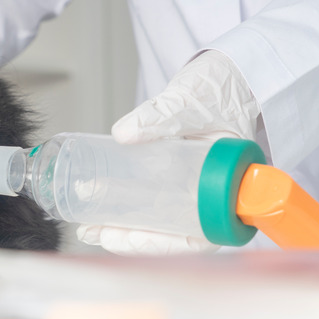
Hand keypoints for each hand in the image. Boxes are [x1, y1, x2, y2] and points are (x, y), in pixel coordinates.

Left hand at [78, 50, 260, 254]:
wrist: (228, 74)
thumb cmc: (223, 88)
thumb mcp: (192, 101)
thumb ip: (161, 115)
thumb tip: (123, 133)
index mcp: (230, 186)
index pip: (201, 234)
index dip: (166, 244)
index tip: (133, 239)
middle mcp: (213, 195)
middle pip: (174, 233)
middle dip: (132, 239)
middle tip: (94, 233)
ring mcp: (193, 187)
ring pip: (160, 220)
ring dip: (124, 227)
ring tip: (88, 227)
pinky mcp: (175, 175)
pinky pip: (152, 200)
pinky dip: (127, 206)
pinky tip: (99, 208)